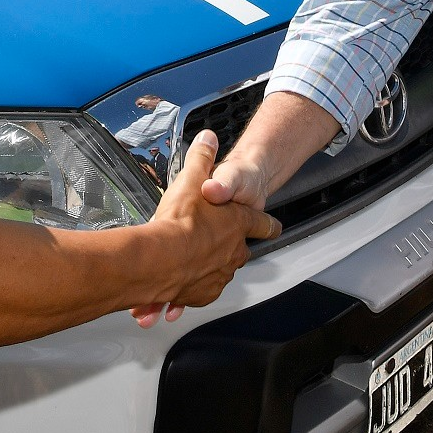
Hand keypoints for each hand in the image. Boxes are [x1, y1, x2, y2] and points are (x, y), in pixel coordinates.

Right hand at [132, 131, 279, 328]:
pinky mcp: (201, 295)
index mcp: (237, 222)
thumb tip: (209, 137)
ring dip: (205, 266)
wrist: (158, 261)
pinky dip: (190, 287)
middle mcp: (234, 252)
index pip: (263, 224)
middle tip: (208, 239)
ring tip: (185, 259)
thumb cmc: (179, 221)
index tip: (273, 227)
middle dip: (226, 245)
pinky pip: (199, 291)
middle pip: (238, 250)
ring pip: (218, 271)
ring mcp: (220, 275)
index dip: (268, 224)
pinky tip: (177, 280)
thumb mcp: (192, 179)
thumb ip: (202, 158)